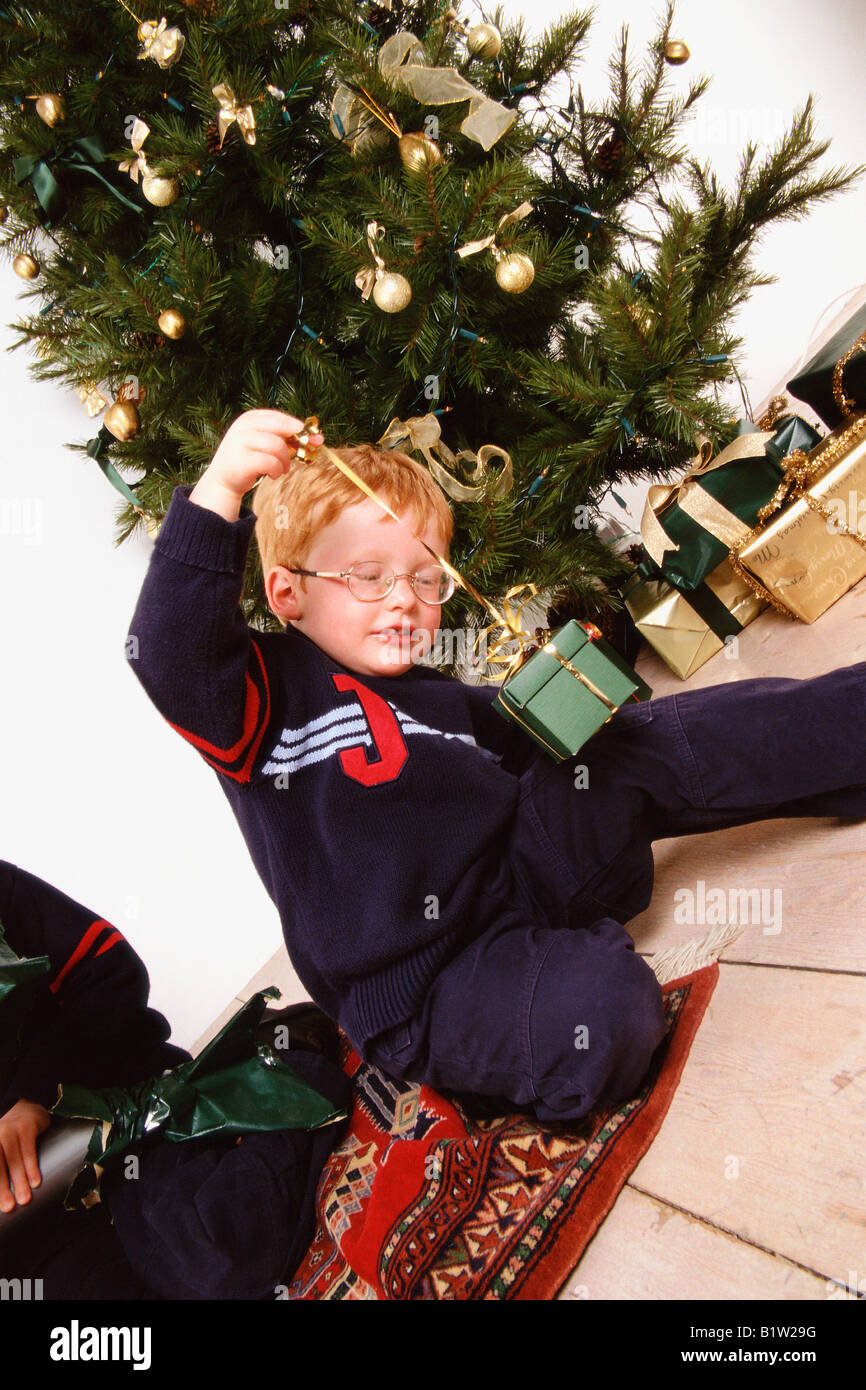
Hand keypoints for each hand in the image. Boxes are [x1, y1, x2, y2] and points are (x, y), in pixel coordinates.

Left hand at [0, 1099, 51, 1211]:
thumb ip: (1, 1164)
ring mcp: (10, 1129)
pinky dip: (31, 1166)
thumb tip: (3, 1193)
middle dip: (2, 1188)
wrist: (27, 1107)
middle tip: (9, 1207)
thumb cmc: (10, 1136)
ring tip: (24, 1199)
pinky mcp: (26, 1126)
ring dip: (19, 1181)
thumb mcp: (0, 1147)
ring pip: (13, 1159)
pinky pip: (28, 1150)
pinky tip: (35, 1181)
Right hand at [205, 409, 323, 498]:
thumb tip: (318, 439)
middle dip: (295, 443)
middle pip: (281, 428)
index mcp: (250, 418)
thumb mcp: (265, 444)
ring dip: (285, 460)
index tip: (313, 439)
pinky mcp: (241, 461)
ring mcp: (240, 442)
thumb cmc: (250, 460)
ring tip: (281, 469)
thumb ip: (286, 439)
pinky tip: (273, 474)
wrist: (223, 480)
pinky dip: (277, 470)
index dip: (299, 428)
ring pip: (277, 446)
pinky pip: (270, 462)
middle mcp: (243, 426)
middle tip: (297, 456)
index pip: (280, 417)